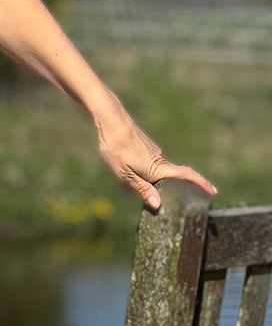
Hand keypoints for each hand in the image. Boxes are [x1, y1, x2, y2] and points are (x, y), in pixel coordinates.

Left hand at [95, 109, 216, 210]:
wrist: (111, 121)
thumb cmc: (116, 148)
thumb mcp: (125, 174)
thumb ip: (141, 189)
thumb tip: (158, 204)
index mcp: (158, 168)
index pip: (186, 176)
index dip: (201, 183)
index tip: (213, 191)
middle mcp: (159, 159)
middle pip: (171, 178)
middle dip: (168, 189)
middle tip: (161, 200)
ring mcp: (153, 152)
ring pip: (155, 172)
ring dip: (148, 181)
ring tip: (130, 189)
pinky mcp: (145, 148)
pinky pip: (146, 165)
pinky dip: (141, 172)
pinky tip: (125, 173)